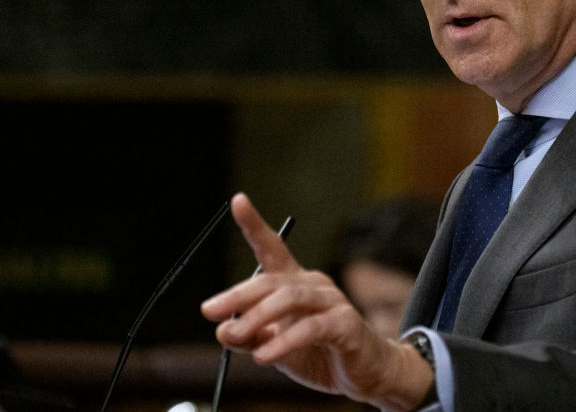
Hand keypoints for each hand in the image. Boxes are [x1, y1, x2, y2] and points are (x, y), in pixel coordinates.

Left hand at [201, 193, 433, 410]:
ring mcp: (333, 301)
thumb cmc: (319, 354)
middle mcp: (314, 284)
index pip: (272, 249)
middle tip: (209, 310)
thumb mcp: (274, 346)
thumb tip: (221, 330)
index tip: (238, 201)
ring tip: (235, 334)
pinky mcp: (347, 325)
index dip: (255, 225)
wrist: (366, 373)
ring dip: (258, 316)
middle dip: (238, 294)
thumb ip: (249, 337)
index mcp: (295, 283)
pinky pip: (312, 328)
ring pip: (291, 298)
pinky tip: (264, 355)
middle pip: (272, 279)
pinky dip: (284, 341)